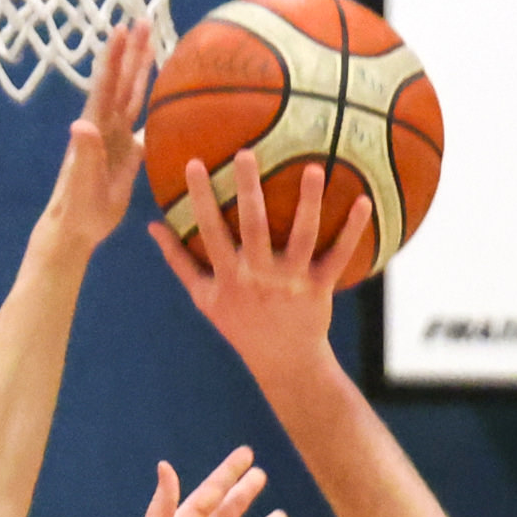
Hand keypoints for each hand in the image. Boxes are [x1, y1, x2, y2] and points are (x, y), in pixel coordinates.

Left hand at [44, 20, 152, 253]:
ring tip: (151, 43)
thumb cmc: (77, 209)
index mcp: (96, 128)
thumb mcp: (82, 182)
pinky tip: (165, 98)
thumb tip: (82, 124)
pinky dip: (153, 109)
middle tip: (142, 20)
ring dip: (140, 71)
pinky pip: (143, 126)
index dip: (114, 58)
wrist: (74, 230)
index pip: (106, 86)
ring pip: (132, 98)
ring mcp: (117, 140)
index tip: (121, 29)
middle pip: (122, 82)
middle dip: (131, 52)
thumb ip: (84, 154)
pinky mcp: (127, 157)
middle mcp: (106, 127)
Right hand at [148, 148, 375, 384]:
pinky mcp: (319, 288)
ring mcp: (291, 282)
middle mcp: (259, 277)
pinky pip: (338, 256)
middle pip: (254, 227)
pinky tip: (364, 201)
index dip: (201, 199)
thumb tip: (152, 226)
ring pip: (302, 237)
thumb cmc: (240, 324)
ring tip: (313, 168)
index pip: (210, 232)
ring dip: (309, 203)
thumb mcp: (204, 298)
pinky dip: (352, 231)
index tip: (193, 164)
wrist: (283, 363)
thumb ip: (179, 261)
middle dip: (248, 190)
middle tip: (246, 153)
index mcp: (229, 278)